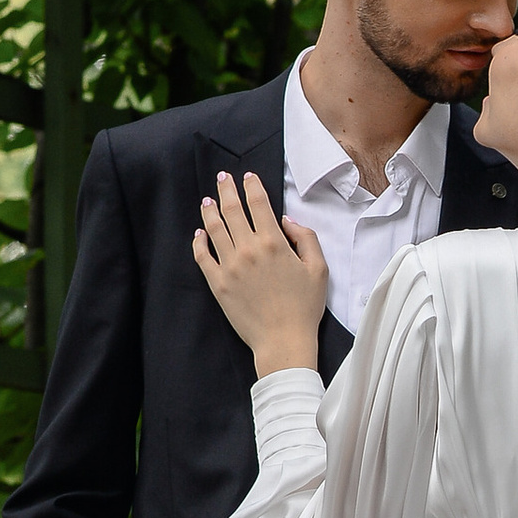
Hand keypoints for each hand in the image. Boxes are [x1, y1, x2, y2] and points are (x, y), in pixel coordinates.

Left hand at [193, 170, 327, 374]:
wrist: (283, 341)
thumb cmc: (305, 307)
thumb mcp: (319, 269)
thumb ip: (306, 239)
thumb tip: (287, 221)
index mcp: (274, 243)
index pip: (258, 204)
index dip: (252, 186)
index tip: (248, 177)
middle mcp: (248, 250)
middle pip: (232, 210)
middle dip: (226, 189)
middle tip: (223, 178)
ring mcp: (230, 266)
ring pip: (214, 229)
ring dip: (210, 210)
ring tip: (207, 200)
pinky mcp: (218, 284)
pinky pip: (202, 257)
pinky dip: (199, 242)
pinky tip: (199, 234)